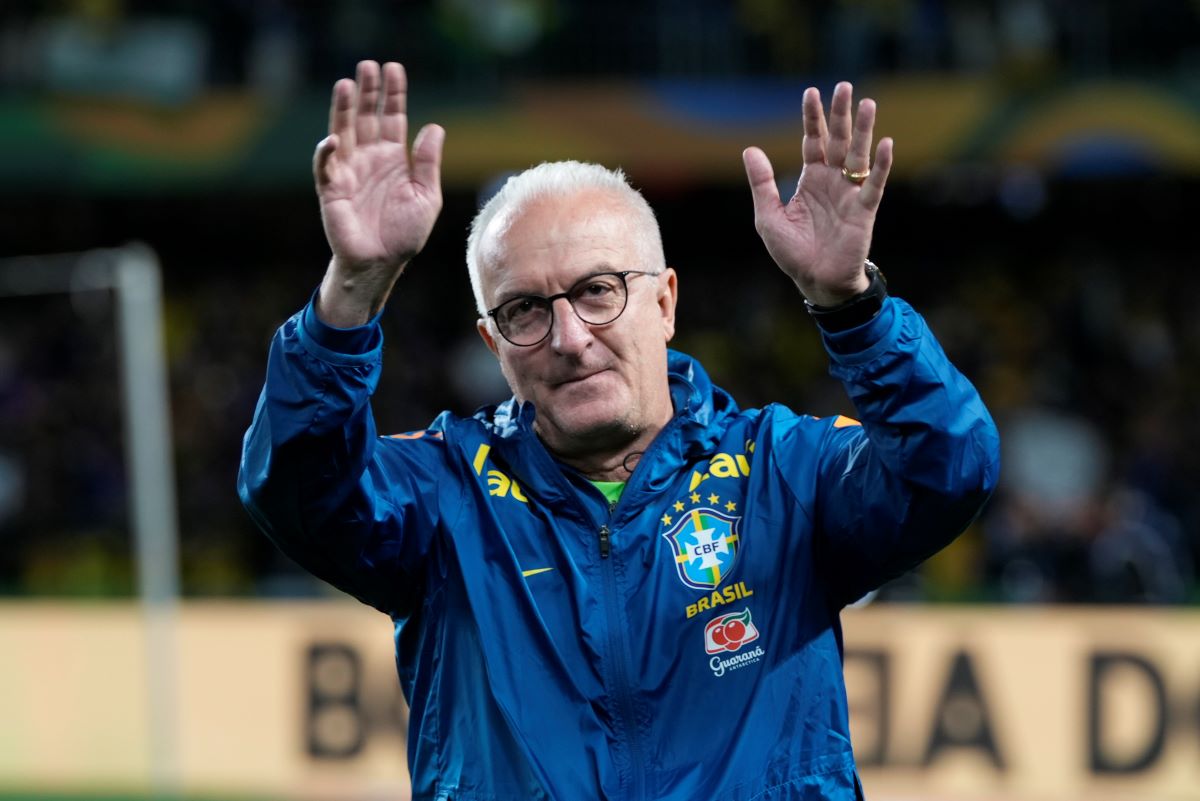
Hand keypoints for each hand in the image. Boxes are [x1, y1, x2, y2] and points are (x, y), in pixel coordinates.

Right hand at [314, 61, 443, 324]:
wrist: (382, 263)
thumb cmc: (404, 233)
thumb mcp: (427, 196)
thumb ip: (428, 163)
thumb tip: (434, 127)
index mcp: (393, 158)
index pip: (392, 118)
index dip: (393, 94)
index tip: (394, 68)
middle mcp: (369, 158)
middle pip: (366, 117)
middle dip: (367, 91)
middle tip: (367, 65)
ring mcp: (349, 171)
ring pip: (344, 132)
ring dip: (344, 109)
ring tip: (346, 84)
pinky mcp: (332, 189)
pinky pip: (326, 167)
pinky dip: (327, 152)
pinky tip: (333, 138)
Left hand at [742, 82, 892, 306]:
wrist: (815, 282)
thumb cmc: (793, 252)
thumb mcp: (768, 216)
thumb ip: (762, 183)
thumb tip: (750, 150)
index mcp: (811, 180)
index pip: (813, 141)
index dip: (813, 118)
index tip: (812, 92)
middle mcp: (832, 181)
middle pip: (838, 140)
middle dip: (840, 114)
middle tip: (844, 86)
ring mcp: (850, 193)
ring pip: (858, 155)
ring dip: (863, 130)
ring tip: (867, 103)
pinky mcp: (864, 210)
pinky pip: (874, 184)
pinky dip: (881, 165)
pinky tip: (885, 143)